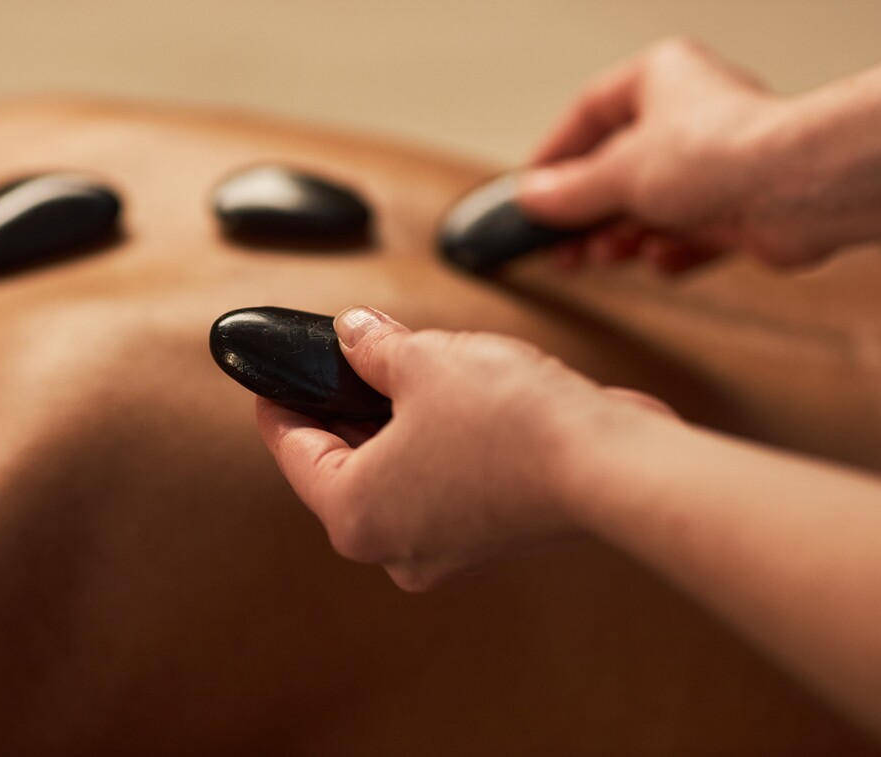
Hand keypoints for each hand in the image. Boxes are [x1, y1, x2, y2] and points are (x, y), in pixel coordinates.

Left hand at [257, 306, 673, 590]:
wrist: (608, 464)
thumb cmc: (511, 423)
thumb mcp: (423, 360)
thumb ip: (373, 346)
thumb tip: (355, 334)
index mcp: (354, 513)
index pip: (293, 450)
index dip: (280, 401)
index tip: (272, 378)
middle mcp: (393, 545)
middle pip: (343, 463)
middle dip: (342, 404)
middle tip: (336, 357)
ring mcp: (443, 547)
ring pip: (393, 472)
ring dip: (389, 419)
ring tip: (394, 364)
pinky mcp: (488, 535)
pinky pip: (437, 480)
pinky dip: (431, 440)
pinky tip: (441, 395)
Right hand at [518, 38, 796, 271]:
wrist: (802, 190)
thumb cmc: (719, 154)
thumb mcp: (618, 172)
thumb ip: (568, 191)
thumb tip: (530, 199)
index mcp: (658, 77)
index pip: (588, 113)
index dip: (553, 156)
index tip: (528, 194)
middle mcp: (688, 114)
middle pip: (617, 167)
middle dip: (588, 212)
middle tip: (558, 246)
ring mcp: (716, 162)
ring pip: (650, 205)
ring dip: (625, 235)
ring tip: (607, 255)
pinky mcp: (741, 206)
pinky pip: (690, 232)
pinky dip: (672, 249)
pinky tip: (664, 257)